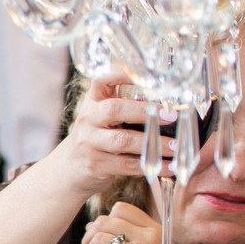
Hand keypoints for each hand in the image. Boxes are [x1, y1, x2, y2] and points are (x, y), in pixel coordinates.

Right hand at [55, 73, 174, 195]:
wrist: (68, 169)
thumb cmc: (97, 138)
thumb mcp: (104, 117)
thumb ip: (127, 106)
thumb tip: (170, 105)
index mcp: (93, 101)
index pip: (103, 79)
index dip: (123, 74)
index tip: (150, 76)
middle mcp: (88, 118)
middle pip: (114, 110)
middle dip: (146, 112)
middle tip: (172, 116)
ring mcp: (89, 142)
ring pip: (122, 140)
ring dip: (154, 144)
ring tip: (176, 146)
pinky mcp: (95, 165)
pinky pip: (126, 165)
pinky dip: (150, 166)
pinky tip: (168, 167)